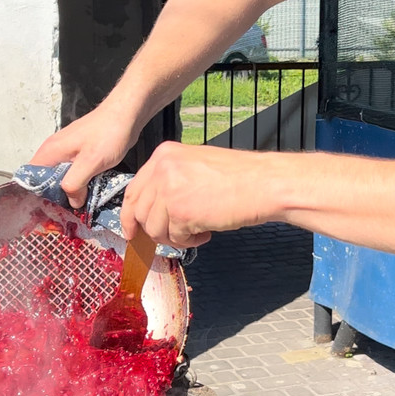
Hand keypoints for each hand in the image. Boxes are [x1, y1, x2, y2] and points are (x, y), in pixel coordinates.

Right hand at [31, 102, 138, 208]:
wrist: (127, 113)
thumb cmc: (108, 134)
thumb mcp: (90, 162)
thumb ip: (75, 184)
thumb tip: (72, 202)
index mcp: (50, 151)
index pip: (31, 178)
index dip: (39, 195)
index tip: (52, 209)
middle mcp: (54, 151)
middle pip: (46, 180)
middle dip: (57, 196)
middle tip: (70, 211)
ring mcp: (67, 151)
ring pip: (61, 177)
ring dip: (71, 190)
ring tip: (82, 204)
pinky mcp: (80, 153)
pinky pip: (74, 172)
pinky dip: (80, 182)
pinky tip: (90, 191)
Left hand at [120, 142, 274, 247]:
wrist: (264, 183)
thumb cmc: (240, 176)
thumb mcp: (196, 165)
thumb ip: (171, 180)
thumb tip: (154, 207)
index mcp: (164, 154)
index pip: (134, 189)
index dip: (131, 214)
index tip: (132, 229)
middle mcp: (162, 169)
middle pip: (139, 211)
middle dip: (153, 230)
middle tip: (172, 236)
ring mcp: (169, 190)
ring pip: (154, 229)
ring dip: (175, 236)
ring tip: (198, 229)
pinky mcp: (181, 212)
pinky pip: (175, 238)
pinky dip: (190, 241)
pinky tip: (207, 230)